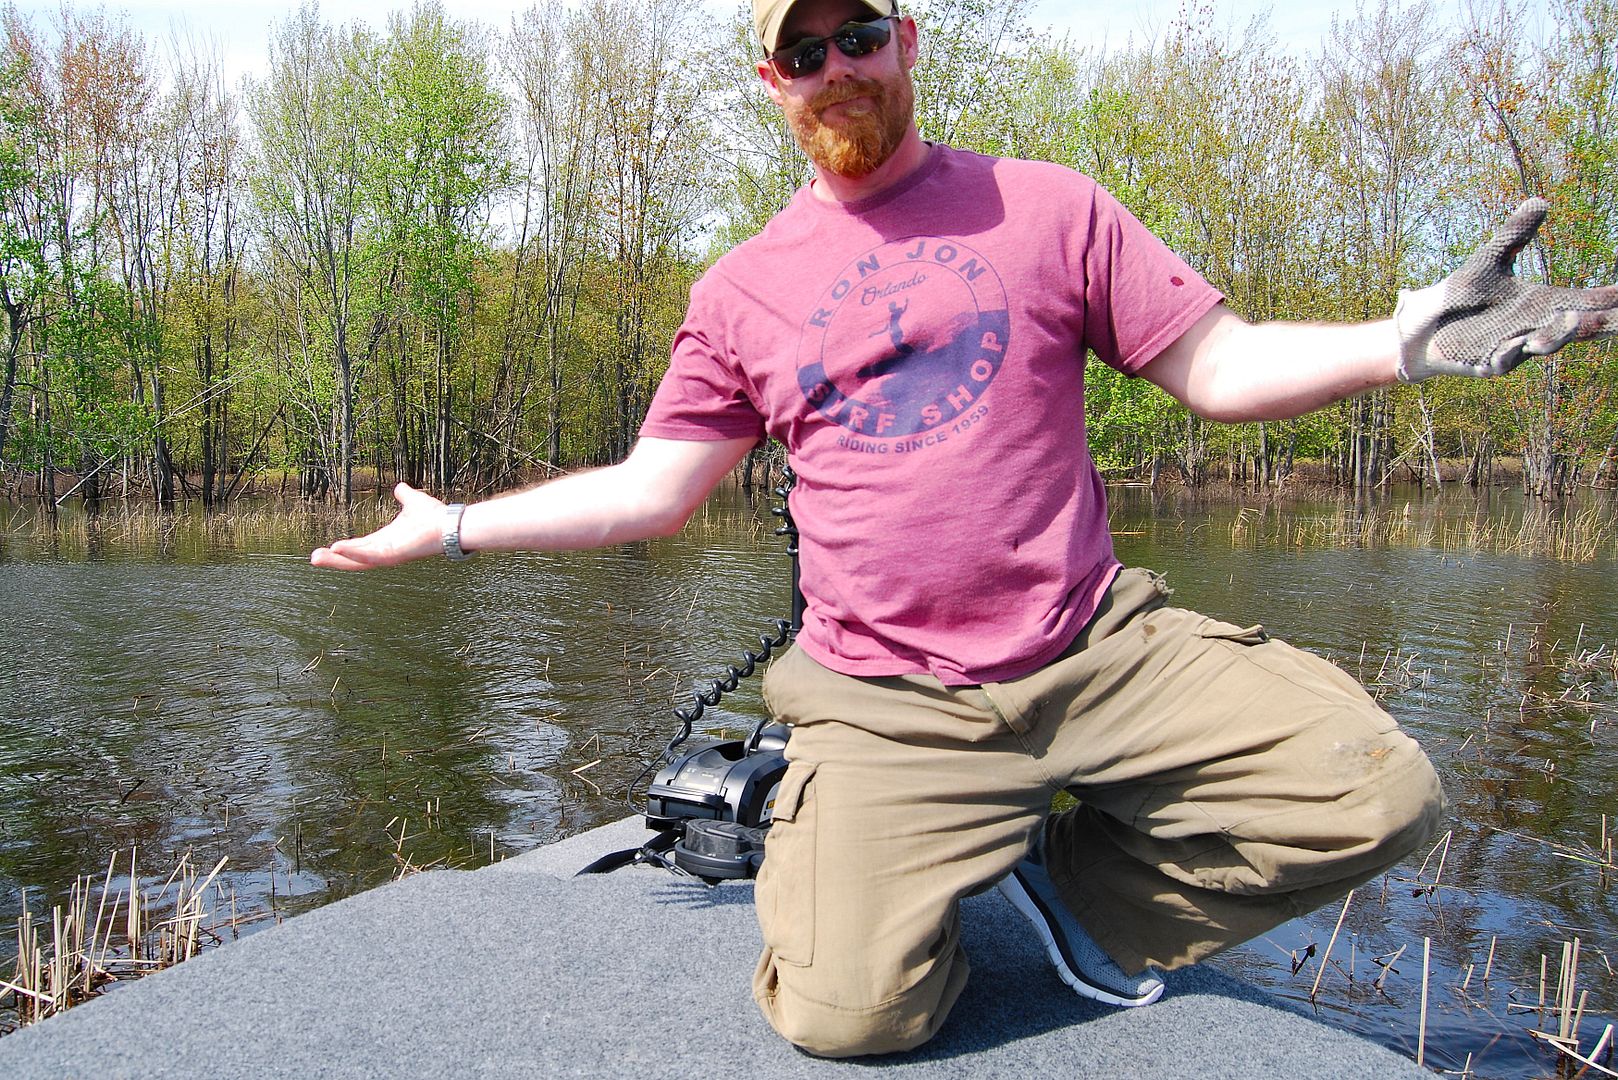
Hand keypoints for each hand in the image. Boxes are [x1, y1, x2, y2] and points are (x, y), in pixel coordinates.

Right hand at [310, 483, 448, 569]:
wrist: (451, 524)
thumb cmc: (435, 517)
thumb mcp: (412, 502)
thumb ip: (404, 496)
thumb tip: (400, 487)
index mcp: (386, 540)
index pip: (360, 547)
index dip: (344, 549)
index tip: (326, 548)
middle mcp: (386, 551)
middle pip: (354, 559)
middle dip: (334, 560)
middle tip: (313, 558)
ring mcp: (390, 555)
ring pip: (358, 561)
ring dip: (338, 560)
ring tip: (316, 558)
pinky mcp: (395, 555)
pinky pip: (371, 556)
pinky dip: (354, 553)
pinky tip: (337, 548)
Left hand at [1394, 198, 1617, 381]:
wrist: (1421, 325)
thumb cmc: (1459, 295)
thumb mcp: (1490, 260)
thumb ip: (1515, 235)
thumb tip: (1541, 201)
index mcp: (1543, 305)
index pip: (1590, 301)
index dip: (1614, 298)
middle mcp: (1536, 328)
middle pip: (1581, 327)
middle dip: (1607, 323)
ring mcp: (1514, 348)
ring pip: (1547, 344)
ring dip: (1560, 334)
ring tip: (1573, 319)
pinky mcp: (1487, 363)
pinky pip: (1505, 361)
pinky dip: (1514, 352)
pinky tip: (1522, 343)